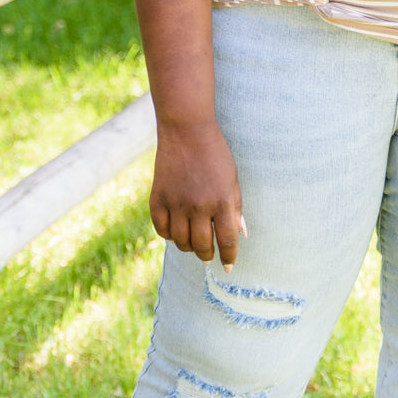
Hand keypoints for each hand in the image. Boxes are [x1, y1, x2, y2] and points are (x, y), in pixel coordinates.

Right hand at [149, 120, 244, 270]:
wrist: (186, 131)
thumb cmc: (215, 155)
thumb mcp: (232, 180)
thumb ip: (235, 208)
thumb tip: (239, 235)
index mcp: (222, 201)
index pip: (227, 241)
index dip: (229, 257)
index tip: (229, 266)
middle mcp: (199, 206)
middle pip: (202, 246)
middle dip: (207, 255)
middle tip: (208, 255)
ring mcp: (176, 203)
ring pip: (181, 242)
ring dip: (189, 247)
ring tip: (194, 242)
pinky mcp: (158, 199)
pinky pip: (162, 229)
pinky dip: (169, 234)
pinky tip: (176, 230)